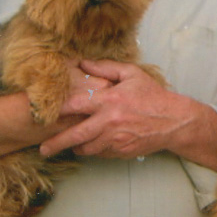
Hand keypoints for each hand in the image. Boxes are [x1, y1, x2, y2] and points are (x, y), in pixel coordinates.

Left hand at [40, 60, 179, 159]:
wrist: (173, 121)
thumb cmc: (152, 95)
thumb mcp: (131, 74)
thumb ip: (106, 68)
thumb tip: (83, 63)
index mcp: (110, 100)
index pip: (76, 106)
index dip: (58, 110)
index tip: (44, 114)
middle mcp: (109, 122)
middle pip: (75, 136)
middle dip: (56, 144)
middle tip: (43, 149)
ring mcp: (116, 140)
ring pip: (87, 148)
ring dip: (77, 147)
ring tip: (70, 145)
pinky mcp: (122, 151)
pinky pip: (101, 153)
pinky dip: (95, 149)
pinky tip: (95, 143)